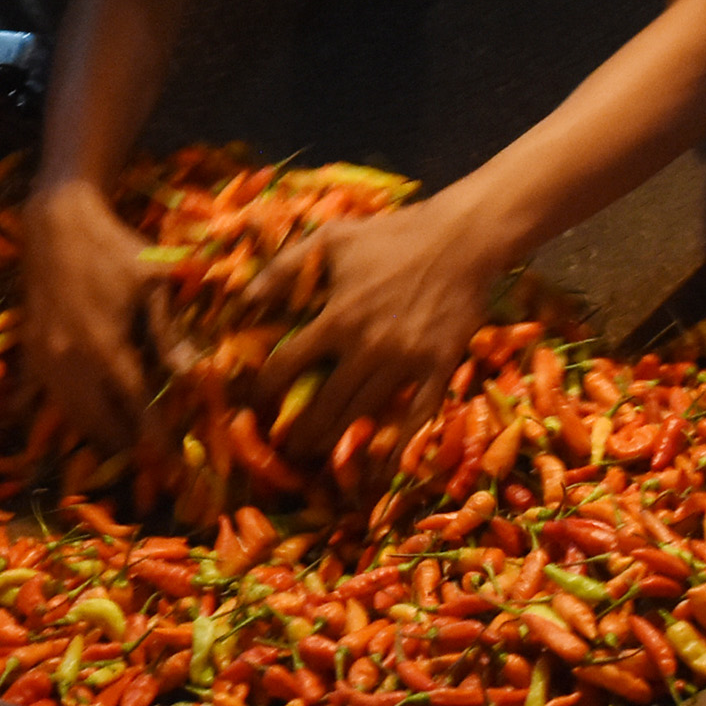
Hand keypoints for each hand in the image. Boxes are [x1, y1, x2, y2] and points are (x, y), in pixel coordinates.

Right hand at [21, 179, 152, 446]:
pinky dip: (46, 411)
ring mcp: (45, 356)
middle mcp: (71, 360)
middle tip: (146, 459)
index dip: (154, 439)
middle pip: (98, 421)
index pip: (136, 407)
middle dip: (124, 445)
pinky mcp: (29, 347)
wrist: (57, 221)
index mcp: (106, 346)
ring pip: (67, 413)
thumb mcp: (153, 284)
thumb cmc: (114, 248)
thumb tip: (193, 375)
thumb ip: (169, 333)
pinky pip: (34, 392)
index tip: (170, 464)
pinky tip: (52, 426)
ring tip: (115, 446)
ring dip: (91, 433)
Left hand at [253, 192, 506, 466]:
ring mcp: (406, 363)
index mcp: (337, 318)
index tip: (256, 403)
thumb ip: (283, 269)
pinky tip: (380, 469)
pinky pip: (416, 420)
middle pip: (323, 407)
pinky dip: (397, 448)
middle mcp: (368, 348)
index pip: (285, 367)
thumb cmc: (391, 237)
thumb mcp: (330, 241)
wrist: (462, 239)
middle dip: (299, 433)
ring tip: (320, 456)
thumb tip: (242, 300)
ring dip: (338, 443)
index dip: (264, 390)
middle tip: (287, 446)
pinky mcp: (439, 369)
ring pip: (363, 419)